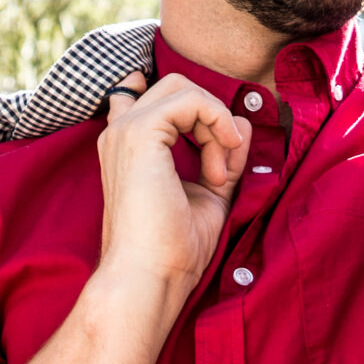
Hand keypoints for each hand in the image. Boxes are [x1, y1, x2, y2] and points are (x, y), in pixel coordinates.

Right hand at [95, 72, 249, 297]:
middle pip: (175, 87)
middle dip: (211, 115)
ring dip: (216, 123)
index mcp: (128, 148)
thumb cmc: (174, 247)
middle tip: (223, 165)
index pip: (139, 94)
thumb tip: (241, 123)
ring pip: (183, 89)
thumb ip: (223, 156)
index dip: (183, 101)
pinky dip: (217, 123)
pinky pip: (190, 101)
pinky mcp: (139, 132)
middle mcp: (121, 133)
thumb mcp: (209, 193)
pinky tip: (219, 168)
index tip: (216, 135)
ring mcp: (126, 130)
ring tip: (219, 173)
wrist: (151, 276)